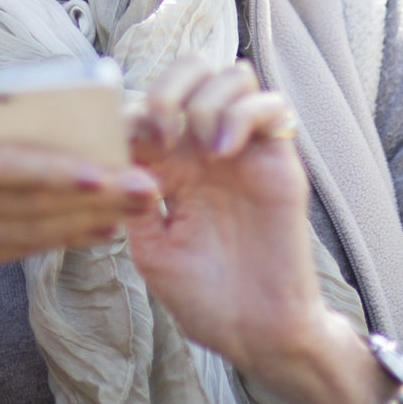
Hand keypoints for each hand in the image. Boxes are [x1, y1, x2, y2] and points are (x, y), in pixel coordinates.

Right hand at [0, 116, 159, 288]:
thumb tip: (51, 139)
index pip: (3, 170)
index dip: (58, 174)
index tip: (108, 172)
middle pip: (28, 209)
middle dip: (95, 201)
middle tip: (150, 189)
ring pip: (28, 236)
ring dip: (87, 223)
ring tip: (137, 209)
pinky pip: (13, 254)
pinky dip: (58, 240)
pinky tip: (97, 231)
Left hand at [126, 59, 402, 403]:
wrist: (256, 332)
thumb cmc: (203, 299)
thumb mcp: (151, 250)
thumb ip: (134, 200)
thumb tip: (122, 155)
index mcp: (170, 167)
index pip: (150, 103)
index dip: (133, 110)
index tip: (125, 146)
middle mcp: (205, 150)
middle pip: (192, 71)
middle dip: (170, 88)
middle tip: (162, 134)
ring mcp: (244, 151)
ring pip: (233, 76)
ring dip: (207, 100)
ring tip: (202, 150)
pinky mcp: (279, 161)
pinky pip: (272, 106)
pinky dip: (244, 113)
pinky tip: (224, 150)